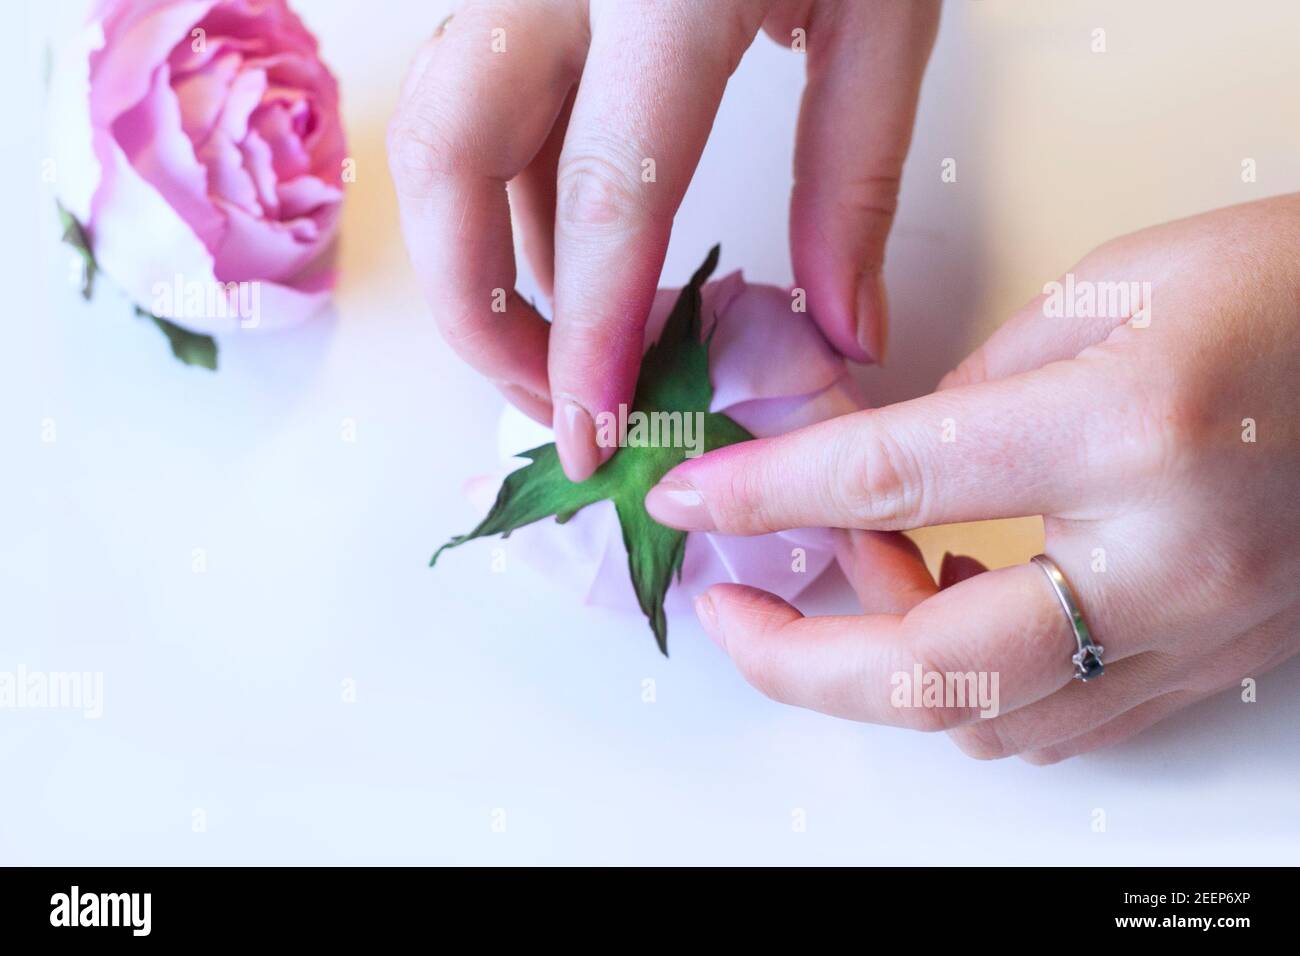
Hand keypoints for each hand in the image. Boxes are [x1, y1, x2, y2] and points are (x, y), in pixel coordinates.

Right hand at [387, 0, 939, 479]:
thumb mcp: (885, 12)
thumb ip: (850, 179)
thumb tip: (841, 333)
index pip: (604, 189)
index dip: (590, 328)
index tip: (594, 430)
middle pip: (448, 158)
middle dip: (479, 306)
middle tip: (549, 399)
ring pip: (439, 135)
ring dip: (478, 261)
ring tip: (560, 344)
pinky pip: (476, 109)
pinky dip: (506, 206)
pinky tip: (564, 262)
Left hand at [643, 195, 1299, 761]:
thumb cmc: (1287, 292)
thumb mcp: (1109, 292)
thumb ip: (974, 388)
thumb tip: (883, 468)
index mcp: (1123, 429)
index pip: (890, 482)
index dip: (765, 494)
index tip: (694, 501)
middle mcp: (1164, 558)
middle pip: (928, 673)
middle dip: (796, 661)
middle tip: (732, 612)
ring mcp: (1199, 633)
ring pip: (990, 724)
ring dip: (886, 674)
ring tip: (850, 592)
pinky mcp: (1216, 663)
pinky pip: (1062, 720)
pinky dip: (973, 687)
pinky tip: (950, 616)